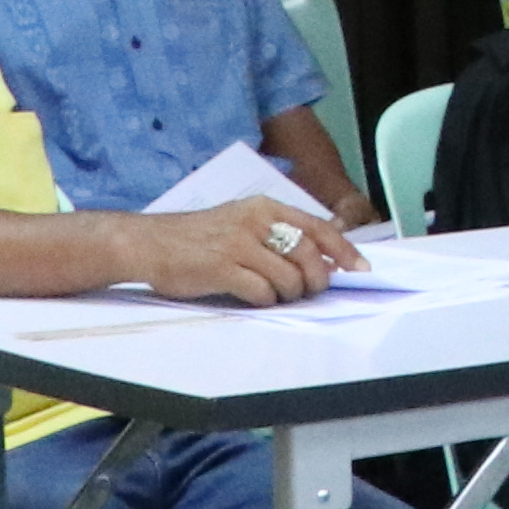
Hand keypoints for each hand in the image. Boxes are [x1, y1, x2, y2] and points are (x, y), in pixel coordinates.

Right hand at [127, 194, 343, 303]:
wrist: (148, 242)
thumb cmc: (197, 237)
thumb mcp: (241, 220)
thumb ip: (276, 232)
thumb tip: (320, 257)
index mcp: (264, 207)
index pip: (317, 227)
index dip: (343, 250)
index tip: (360, 268)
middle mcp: (255, 222)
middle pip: (308, 254)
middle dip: (318, 278)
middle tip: (313, 291)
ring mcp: (238, 244)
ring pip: (288, 276)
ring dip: (291, 293)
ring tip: (279, 295)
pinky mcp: (221, 268)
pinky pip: (262, 291)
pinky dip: (267, 300)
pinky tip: (257, 298)